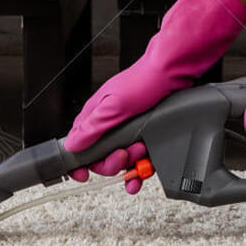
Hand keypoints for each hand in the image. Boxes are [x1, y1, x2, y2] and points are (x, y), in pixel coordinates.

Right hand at [62, 0, 245, 192]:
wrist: (173, 71)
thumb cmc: (144, 80)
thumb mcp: (114, 106)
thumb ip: (92, 127)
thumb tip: (71, 145)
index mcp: (96, 115)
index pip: (78, 145)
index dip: (80, 162)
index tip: (84, 174)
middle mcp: (109, 122)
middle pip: (101, 156)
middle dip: (112, 162)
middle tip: (125, 155)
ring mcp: (127, 127)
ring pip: (121, 158)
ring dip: (130, 164)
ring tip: (141, 153)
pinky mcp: (144, 130)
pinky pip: (139, 157)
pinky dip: (141, 167)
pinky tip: (144, 171)